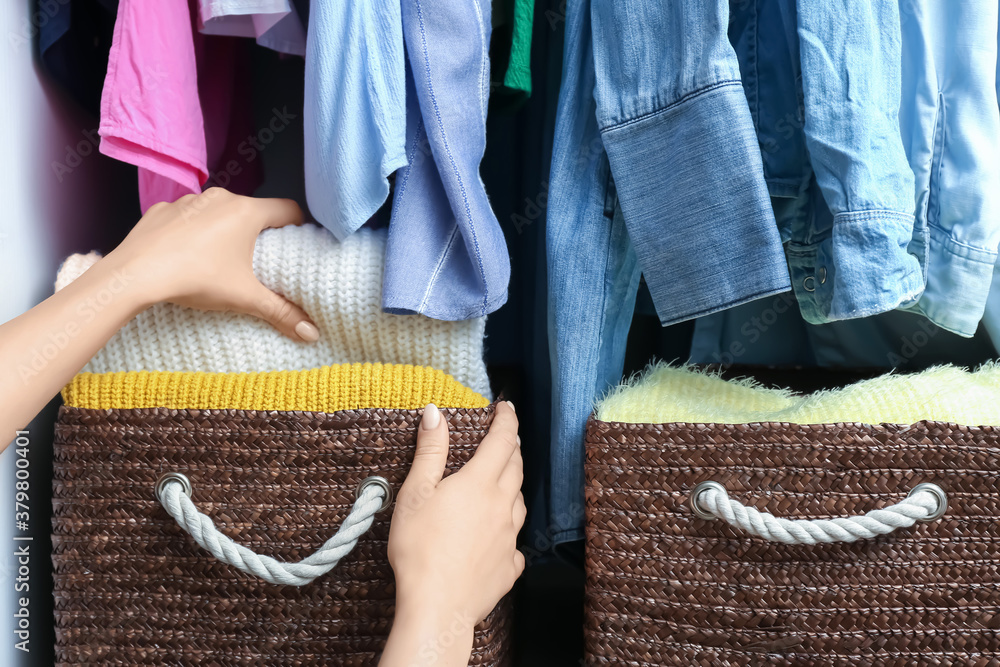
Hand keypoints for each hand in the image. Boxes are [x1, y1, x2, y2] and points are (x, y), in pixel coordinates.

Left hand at [0, 188, 318, 445]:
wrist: (134, 274)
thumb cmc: (196, 279)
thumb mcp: (244, 298)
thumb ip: (281, 313)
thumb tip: (313, 335)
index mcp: (247, 212)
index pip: (289, 209)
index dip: (298, 226)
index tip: (297, 245)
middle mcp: (221, 197)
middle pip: (253, 210)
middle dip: (259, 233)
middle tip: (259, 261)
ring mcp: (189, 200)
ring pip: (219, 211)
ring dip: (224, 229)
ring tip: (220, 259)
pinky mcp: (163, 209)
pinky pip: (188, 216)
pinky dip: (193, 231)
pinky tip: (185, 254)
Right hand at [380, 402, 524, 665]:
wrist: (437, 607)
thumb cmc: (419, 549)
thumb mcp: (416, 493)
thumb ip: (429, 451)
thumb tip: (435, 413)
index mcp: (480, 483)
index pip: (502, 441)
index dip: (506, 420)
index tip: (506, 407)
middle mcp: (502, 506)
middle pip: (515, 467)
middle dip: (512, 448)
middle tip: (505, 438)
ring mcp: (509, 537)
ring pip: (518, 502)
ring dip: (513, 484)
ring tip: (503, 480)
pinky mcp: (508, 566)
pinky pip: (515, 542)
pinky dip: (508, 530)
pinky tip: (500, 536)